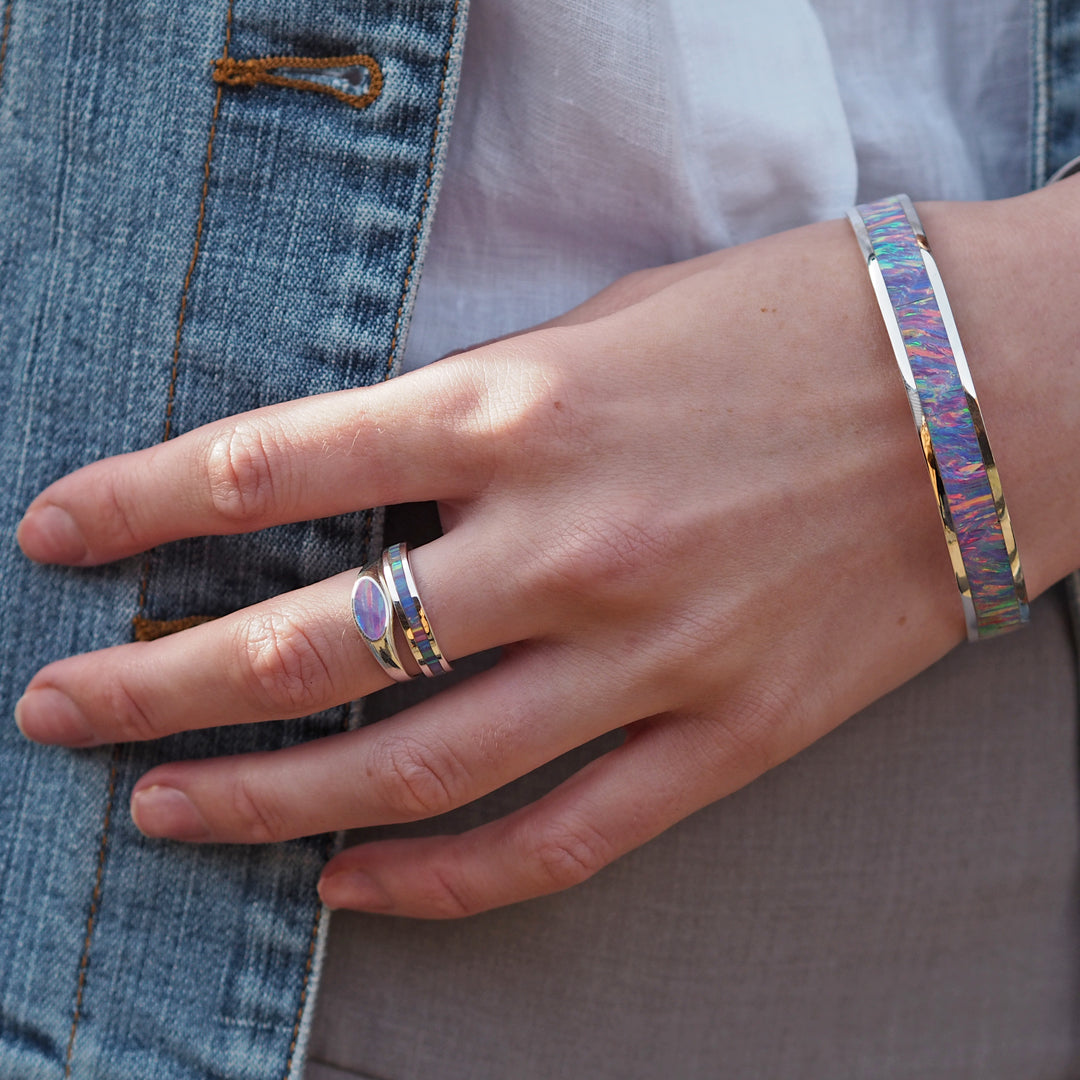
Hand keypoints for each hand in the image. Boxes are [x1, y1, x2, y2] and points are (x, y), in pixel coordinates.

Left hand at [14, 193, 1075, 917]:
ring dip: (265, 802)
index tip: (58, 536)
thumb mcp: (609, 327)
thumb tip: (376, 476)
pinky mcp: (725, 735)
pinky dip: (436, 880)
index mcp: (526, 404)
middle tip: (55, 713)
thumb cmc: (794, 327)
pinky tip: (349, 885)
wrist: (989, 391)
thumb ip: (484, 409)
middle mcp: (566, 540)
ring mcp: (646, 654)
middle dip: (155, 683)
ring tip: (166, 813)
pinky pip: (554, 839)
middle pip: (313, 641)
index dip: (140, 503)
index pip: (274, 464)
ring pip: (414, 769)